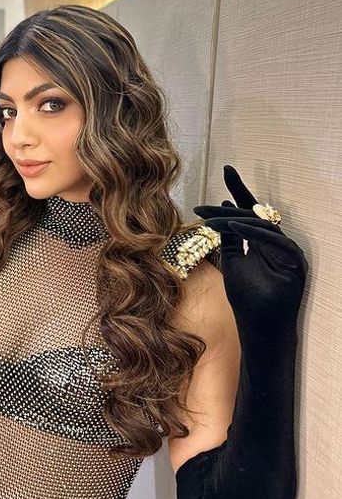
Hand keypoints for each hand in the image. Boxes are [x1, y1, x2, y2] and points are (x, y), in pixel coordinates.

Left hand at [193, 164, 307, 341]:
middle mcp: (277, 243)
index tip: (226, 169)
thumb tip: (222, 213)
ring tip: (211, 219)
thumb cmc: (247, 300)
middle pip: (256, 214)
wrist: (261, 329)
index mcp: (263, 241)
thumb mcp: (233, 264)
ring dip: (236, 220)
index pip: (251, 210)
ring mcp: (289, 252)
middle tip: (203, 206)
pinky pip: (276, 241)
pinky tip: (234, 227)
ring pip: (264, 225)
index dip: (239, 189)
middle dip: (229, 206)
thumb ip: (230, 240)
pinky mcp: (295, 263)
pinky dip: (254, 233)